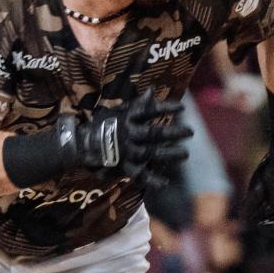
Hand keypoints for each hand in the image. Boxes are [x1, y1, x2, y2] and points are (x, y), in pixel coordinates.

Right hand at [74, 94, 192, 183]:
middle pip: (154, 133)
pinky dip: (152, 180)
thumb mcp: (119, 111)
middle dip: (173, 133)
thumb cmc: (105, 125)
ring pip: (151, 153)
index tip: (182, 108)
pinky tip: (165, 182)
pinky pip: (140, 174)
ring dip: (169, 153)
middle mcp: (129, 134)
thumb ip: (138, 104)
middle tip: (190, 132)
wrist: (83, 145)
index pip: (149, 111)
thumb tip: (152, 89)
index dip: (165, 109)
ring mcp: (128, 151)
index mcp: (128, 118)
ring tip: (185, 154)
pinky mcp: (125, 166)